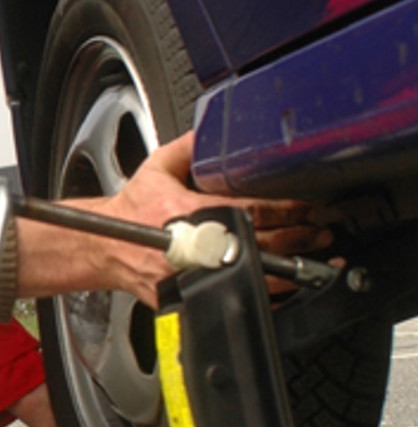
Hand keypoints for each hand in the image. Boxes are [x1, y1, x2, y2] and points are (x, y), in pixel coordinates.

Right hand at [90, 131, 330, 304]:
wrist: (106, 245)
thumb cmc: (133, 209)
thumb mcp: (156, 168)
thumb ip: (187, 148)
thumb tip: (208, 130)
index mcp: (189, 211)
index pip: (250, 211)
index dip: (286, 211)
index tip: (309, 209)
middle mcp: (194, 245)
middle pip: (262, 245)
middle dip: (299, 238)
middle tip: (321, 231)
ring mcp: (194, 274)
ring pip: (256, 278)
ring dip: (294, 270)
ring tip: (318, 259)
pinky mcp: (192, 294)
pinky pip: (238, 296)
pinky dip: (268, 293)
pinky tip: (288, 284)